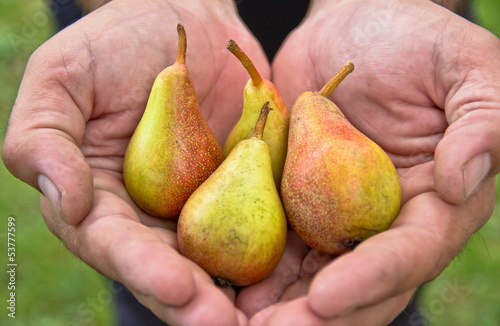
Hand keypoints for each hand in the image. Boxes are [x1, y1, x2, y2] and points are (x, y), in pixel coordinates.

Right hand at [1, 0, 269, 324]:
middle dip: (197, 302)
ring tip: (270, 318)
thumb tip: (67, 202)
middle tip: (224, 325)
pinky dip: (279, 254)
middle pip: (173, 270)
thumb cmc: (118, 43)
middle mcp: (153, 217)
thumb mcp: (64, 77)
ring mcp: (203, 208)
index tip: (176, 286)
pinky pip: (264, 225)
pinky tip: (302, 280)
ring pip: (220, 261)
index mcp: (103, 202)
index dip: (143, 270)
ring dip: (241, 294)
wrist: (186, 22)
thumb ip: (44, 138)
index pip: (118, 246)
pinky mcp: (247, 191)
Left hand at [237, 0, 499, 323]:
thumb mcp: (465, 67)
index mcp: (435, 202)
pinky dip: (256, 268)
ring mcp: (338, 215)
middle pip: (356, 283)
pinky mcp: (298, 200)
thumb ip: (482, 123)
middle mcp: (385, 221)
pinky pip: (279, 241)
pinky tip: (225, 287)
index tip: (325, 299)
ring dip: (278, 306)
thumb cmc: (414, 38)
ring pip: (311, 275)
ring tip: (236, 324)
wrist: (351, 26)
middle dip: (316, 316)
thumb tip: (462, 184)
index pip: (408, 253)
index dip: (370, 280)